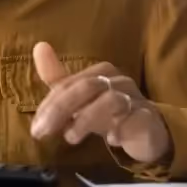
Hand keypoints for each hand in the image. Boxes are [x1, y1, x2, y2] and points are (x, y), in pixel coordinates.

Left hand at [29, 42, 171, 164]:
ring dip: (86, 119)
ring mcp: (136, 99)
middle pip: (86, 87)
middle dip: (60, 109)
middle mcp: (119, 81)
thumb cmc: (110, 112)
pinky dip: (120, 128)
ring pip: (110, 100)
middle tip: (42, 133)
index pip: (69, 84)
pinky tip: (111, 139)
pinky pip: (135, 119)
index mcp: (101, 72)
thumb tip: (39, 46)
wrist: (149, 131)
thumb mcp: (81, 99)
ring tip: (71, 138)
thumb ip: (59, 79)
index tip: (36, 128)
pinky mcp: (148, 119)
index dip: (50, 104)